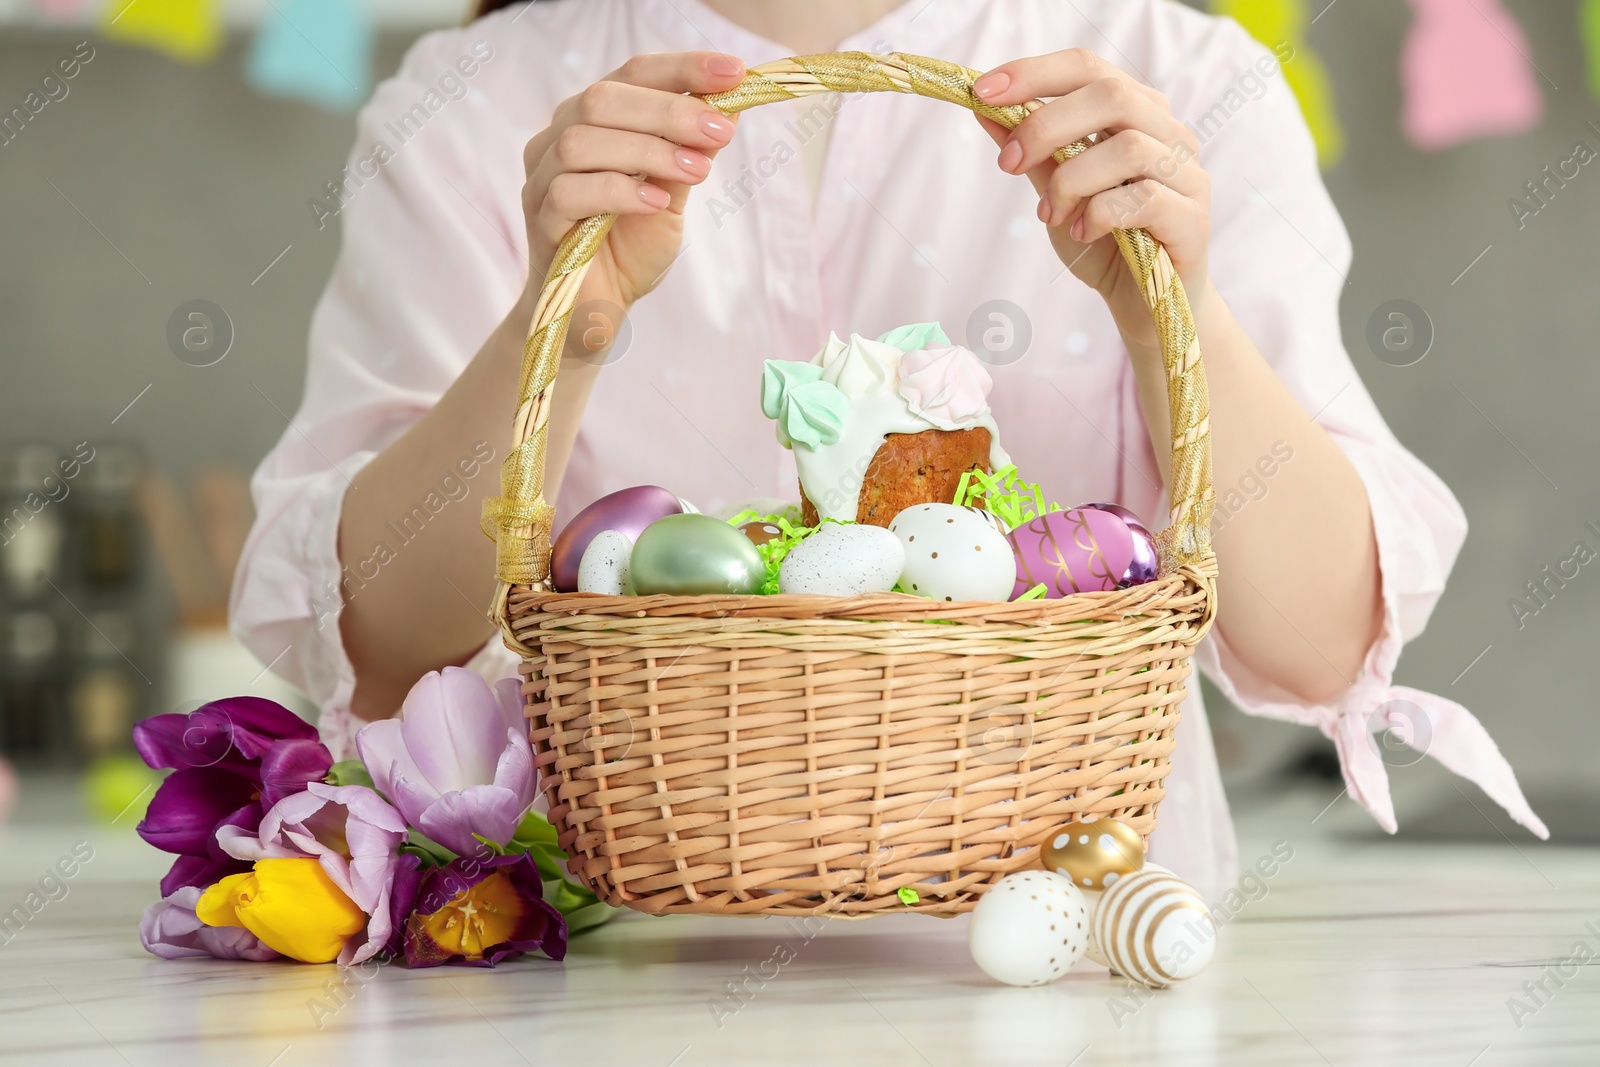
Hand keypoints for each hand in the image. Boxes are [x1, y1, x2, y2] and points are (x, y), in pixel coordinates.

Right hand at [521, 52, 745, 358]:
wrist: (600, 311)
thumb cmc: (631, 247)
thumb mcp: (673, 192)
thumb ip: (689, 152)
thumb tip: (726, 108)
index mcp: (592, 121)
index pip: (632, 74)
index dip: (683, 69)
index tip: (734, 71)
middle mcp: (558, 140)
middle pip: (602, 99)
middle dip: (669, 110)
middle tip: (721, 130)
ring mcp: (541, 179)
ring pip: (581, 142)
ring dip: (648, 151)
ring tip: (697, 172)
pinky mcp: (539, 222)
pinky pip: (569, 192)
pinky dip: (619, 192)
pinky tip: (657, 202)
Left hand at [972, 50, 1211, 349]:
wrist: (1142, 304)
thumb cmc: (1103, 243)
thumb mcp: (1055, 192)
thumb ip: (1031, 152)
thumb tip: (983, 108)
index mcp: (1136, 113)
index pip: (1087, 68)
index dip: (1034, 73)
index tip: (982, 92)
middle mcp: (1169, 132)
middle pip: (1111, 95)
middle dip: (1046, 125)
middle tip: (1009, 164)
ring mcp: (1187, 174)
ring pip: (1129, 148)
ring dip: (1072, 180)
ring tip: (1048, 214)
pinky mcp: (1193, 218)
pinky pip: (1144, 199)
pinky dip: (1100, 215)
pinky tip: (1081, 234)